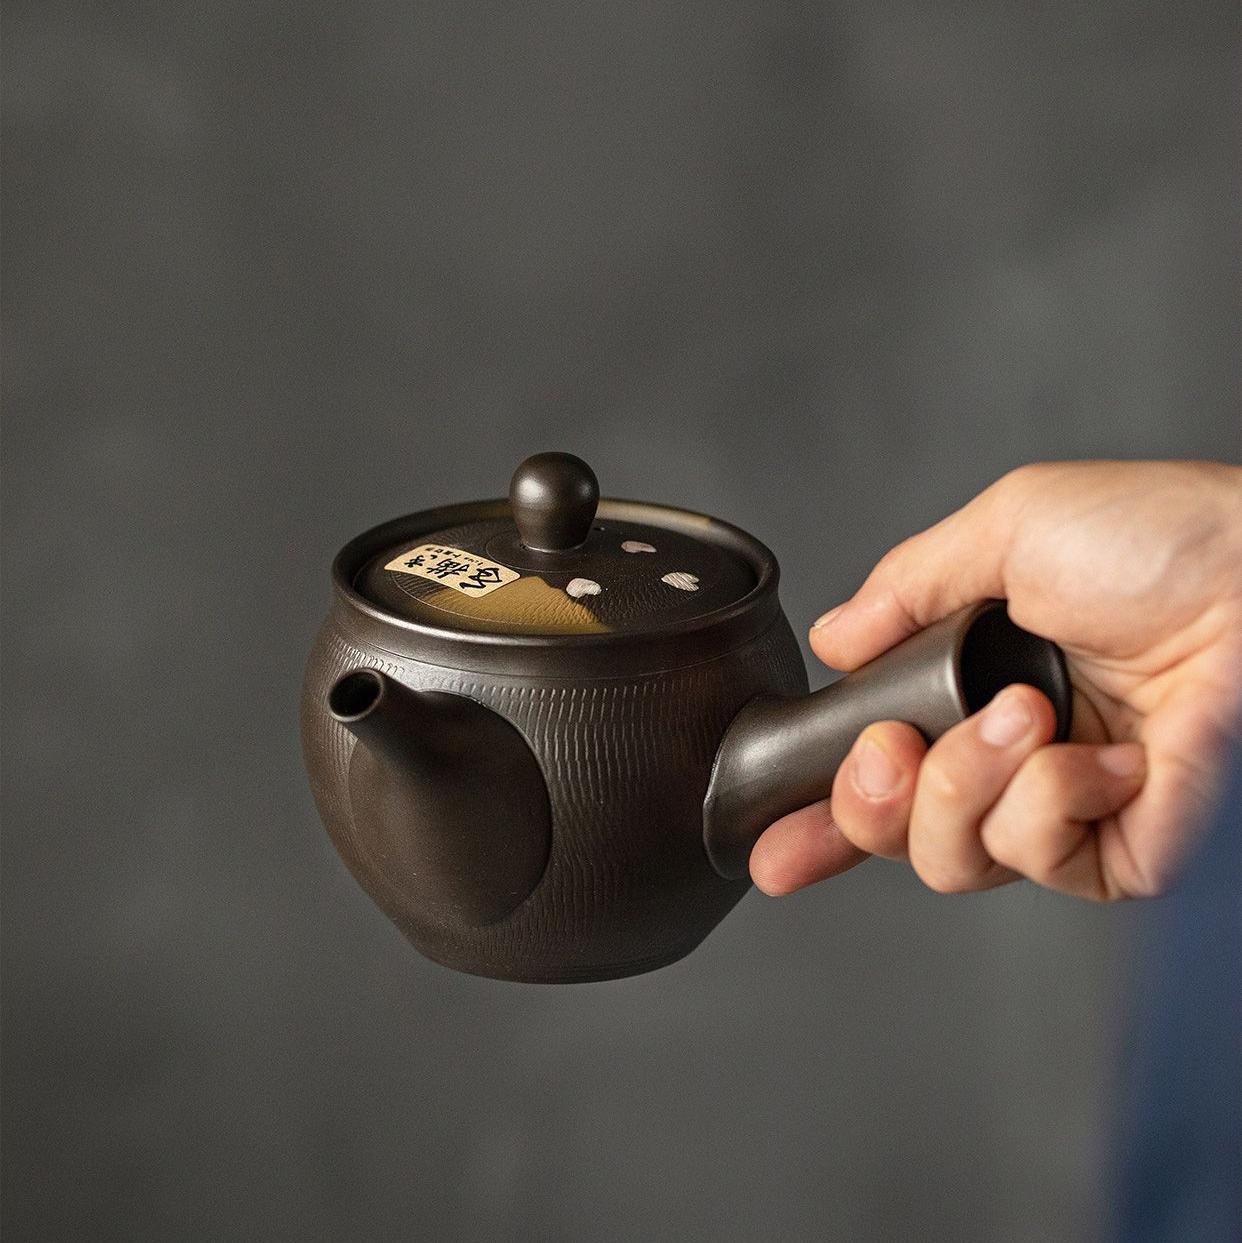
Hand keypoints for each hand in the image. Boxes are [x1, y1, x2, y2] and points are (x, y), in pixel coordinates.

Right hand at [750, 461, 1241, 900]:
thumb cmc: (1168, 538)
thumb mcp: (1009, 529)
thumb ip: (906, 586)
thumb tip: (835, 639)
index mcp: (974, 686)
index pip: (881, 770)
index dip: (817, 815)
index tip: (769, 839)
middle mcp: (1009, 757)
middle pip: (893, 832)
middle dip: (869, 799)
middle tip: (894, 749)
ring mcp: (1063, 810)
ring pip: (949, 858)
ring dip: (967, 781)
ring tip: (1026, 714)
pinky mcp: (1120, 854)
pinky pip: (1034, 858)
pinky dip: (1052, 798)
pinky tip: (1106, 753)